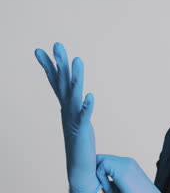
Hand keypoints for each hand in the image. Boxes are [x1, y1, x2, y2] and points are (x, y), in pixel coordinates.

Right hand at [34, 42, 101, 192]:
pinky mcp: (82, 128)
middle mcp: (67, 108)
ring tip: (78, 60)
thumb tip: (70, 90)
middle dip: (59, 62)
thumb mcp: (73, 115)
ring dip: (76, 77)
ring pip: (74, 94)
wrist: (78, 165)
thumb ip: (71, 102)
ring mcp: (74, 117)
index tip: (38, 49)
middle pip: (62, 81)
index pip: (54, 81)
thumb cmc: (78, 139)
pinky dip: (87, 106)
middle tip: (57, 44)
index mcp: (65, 104)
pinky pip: (84, 115)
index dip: (48, 65)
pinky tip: (91, 96)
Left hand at [96, 154, 161, 192]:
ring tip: (103, 188)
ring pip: (100, 159)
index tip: (98, 183)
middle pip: (101, 157)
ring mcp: (126, 163)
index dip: (97, 170)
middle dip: (94, 169)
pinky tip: (109, 190)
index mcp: (127, 165)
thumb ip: (112, 181)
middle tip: (96, 184)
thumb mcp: (120, 187)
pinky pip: (102, 166)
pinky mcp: (123, 169)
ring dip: (97, 174)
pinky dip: (101, 179)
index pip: (105, 160)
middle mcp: (127, 161)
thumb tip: (96, 182)